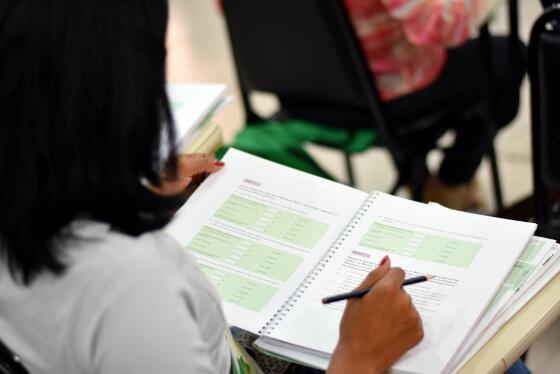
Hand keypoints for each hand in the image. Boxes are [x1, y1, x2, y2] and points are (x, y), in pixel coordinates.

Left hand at [150, 153, 223, 195]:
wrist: (153, 197)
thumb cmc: (164, 179)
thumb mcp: (186, 166)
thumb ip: (203, 163)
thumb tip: (220, 163)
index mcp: (189, 162)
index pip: (208, 160)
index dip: (217, 163)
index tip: (229, 168)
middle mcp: (191, 173)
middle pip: (210, 173)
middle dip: (219, 176)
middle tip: (231, 180)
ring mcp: (192, 185)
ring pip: (208, 185)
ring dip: (215, 187)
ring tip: (227, 189)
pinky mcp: (191, 197)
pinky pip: (204, 195)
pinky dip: (210, 196)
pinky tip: (217, 197)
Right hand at [328, 257, 423, 373]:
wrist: (361, 356)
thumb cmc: (354, 327)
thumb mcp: (356, 296)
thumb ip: (373, 276)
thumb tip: (386, 261)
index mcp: (387, 289)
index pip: (398, 272)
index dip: (388, 280)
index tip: (381, 289)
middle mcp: (404, 300)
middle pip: (402, 290)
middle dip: (391, 296)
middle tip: (377, 311)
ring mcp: (413, 316)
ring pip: (407, 306)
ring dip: (398, 310)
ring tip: (381, 324)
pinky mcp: (418, 331)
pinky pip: (412, 320)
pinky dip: (403, 324)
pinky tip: (389, 332)